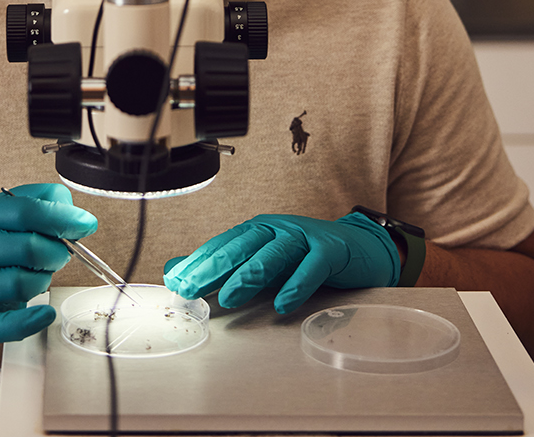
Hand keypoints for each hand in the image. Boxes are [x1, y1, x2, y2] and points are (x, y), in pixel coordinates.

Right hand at [0, 183, 97, 344]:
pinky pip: (2, 326)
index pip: (25, 210)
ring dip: (43, 281)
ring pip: (21, 285)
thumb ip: (42, 201)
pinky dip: (29, 323)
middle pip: (28, 249)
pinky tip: (45, 314)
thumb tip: (74, 215)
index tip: (85, 223)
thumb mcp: (7, 212)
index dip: (62, 217)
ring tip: (38, 275)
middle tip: (60, 253)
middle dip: (56, 252)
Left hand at [163, 211, 399, 313]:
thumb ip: (222, 267)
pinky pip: (311, 266)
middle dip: (212, 268)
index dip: (197, 264)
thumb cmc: (304, 257)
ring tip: (229, 297)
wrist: (358, 248)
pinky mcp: (330, 250)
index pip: (221, 245)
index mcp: (256, 230)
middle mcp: (276, 229)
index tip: (176, 283)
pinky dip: (296, 284)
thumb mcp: (261, 261)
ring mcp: (303, 237)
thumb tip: (175, 271)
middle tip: (191, 289)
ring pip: (272, 254)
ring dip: (249, 276)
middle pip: (240, 246)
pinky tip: (283, 304)